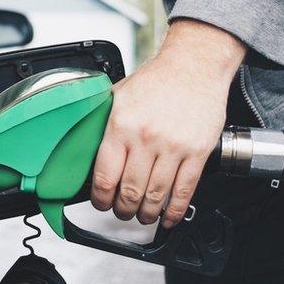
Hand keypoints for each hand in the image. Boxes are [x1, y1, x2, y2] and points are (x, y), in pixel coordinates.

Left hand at [91, 19, 245, 227]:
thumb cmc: (157, 80)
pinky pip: (184, 190)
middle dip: (122, 210)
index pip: (104, 176)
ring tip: (142, 215)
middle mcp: (146, 138)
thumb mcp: (119, 95)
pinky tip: (168, 217)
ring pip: (156, 196)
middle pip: (129, 192)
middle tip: (121, 211)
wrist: (194, 66)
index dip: (100, 198)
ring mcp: (173, 147)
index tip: (100, 202)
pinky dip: (174, 210)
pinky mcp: (197, 152)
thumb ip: (103, 122)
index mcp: (121, 125)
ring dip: (146, 214)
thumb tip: (86, 146)